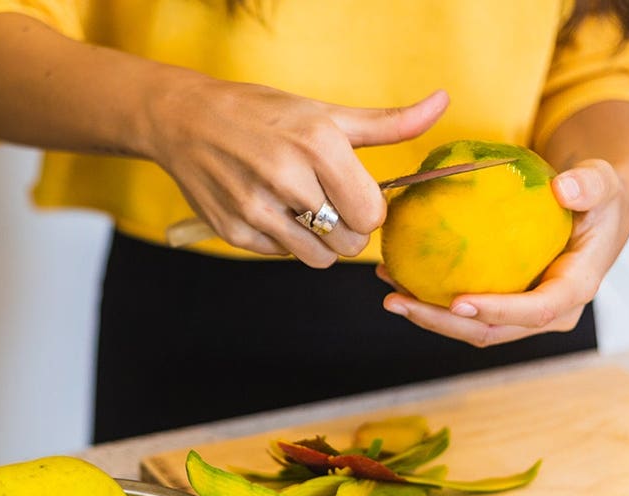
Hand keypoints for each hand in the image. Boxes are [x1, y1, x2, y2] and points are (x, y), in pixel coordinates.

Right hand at [145, 82, 447, 267]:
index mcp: (318, 144)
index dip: (369, 209)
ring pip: (317, 258)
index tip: (354, 193)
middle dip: (347, 230)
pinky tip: (270, 210)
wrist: (186, 120)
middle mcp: (287, 178)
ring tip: (301, 209)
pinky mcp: (233, 230)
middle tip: (329, 204)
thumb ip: (388, 122)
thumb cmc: (264, 114)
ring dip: (318, 240)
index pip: (371, 215)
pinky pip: (282, 255)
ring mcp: (257, 208)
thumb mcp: (325, 113)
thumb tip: (441, 104)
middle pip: (348, 243)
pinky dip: (283, 240)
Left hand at [379, 159, 628, 345]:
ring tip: (388, 292)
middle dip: (441, 322)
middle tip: (397, 301)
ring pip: (471, 328)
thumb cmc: (597, 197)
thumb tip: (564, 188)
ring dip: (427, 315)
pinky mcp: (504, 304)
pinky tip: (399, 277)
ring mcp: (524, 313)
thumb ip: (590, 185)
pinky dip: (431, 299)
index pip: (535, 311)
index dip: (496, 311)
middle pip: (490, 331)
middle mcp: (550, 313)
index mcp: (574, 290)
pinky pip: (465, 310)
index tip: (456, 302)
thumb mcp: (602, 184)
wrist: (594, 211)